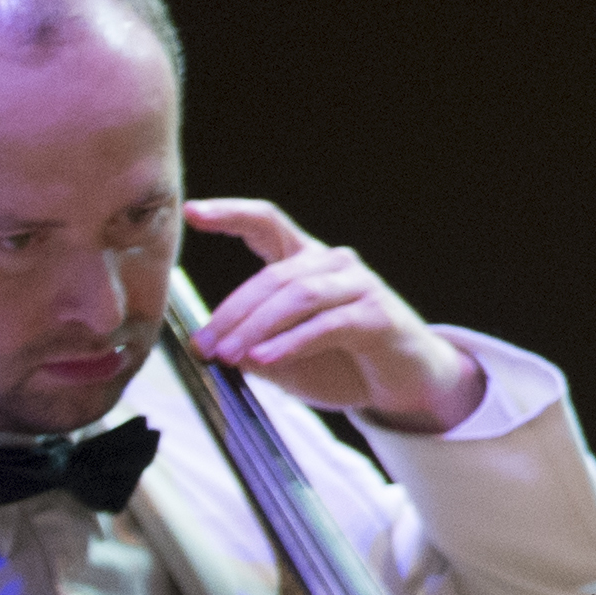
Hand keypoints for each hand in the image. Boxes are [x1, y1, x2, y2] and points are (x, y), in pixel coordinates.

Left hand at [184, 202, 485, 434]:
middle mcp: (334, 263)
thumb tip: (217, 349)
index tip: (193, 212)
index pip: (266, 223)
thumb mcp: (283, 355)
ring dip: (257, 327)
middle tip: (204, 347)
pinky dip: (291, 342)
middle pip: (275, 275)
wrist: (402, 382)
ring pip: (299, 295)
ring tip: (228, 356)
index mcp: (306, 262)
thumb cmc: (339, 362)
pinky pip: (328, 323)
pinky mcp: (378, 314)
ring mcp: (360, 285)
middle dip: (233, 312)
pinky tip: (265, 359)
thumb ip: (252, 347)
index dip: (230, 213)